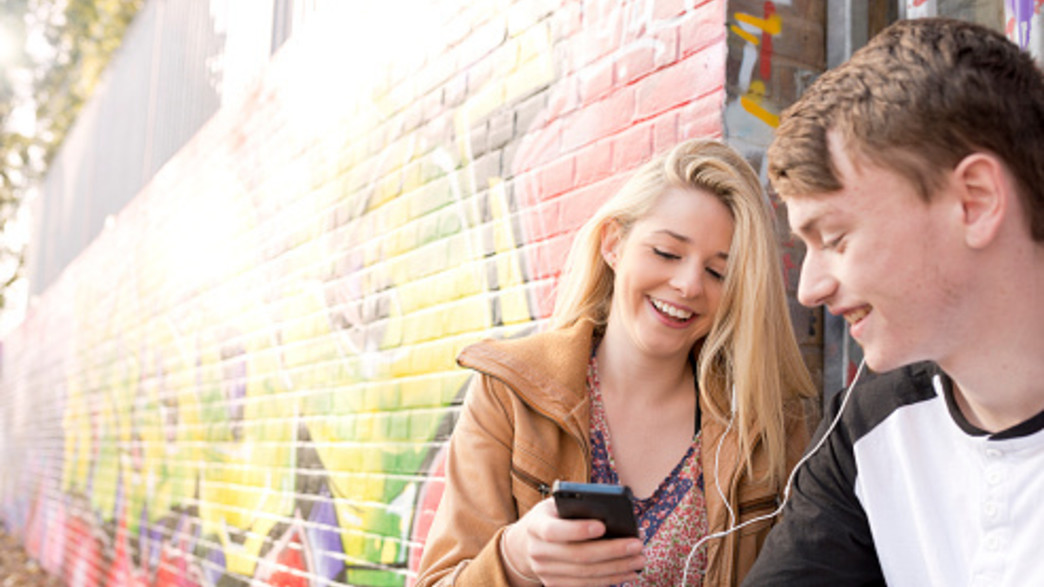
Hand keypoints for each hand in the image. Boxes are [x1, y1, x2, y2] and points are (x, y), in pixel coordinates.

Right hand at [501, 497, 644, 586]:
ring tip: (639, 559)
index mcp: (535, 526)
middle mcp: (537, 552)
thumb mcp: (557, 505)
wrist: (525, 544)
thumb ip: (576, 507)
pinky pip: (585, 585)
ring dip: (617, 568)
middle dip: (611, 551)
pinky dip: (609, 579)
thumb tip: (610, 516)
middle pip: (578, 556)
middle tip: (637, 545)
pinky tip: (627, 571)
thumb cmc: (551, 517)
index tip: (603, 526)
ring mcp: (544, 572)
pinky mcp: (554, 585)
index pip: (554, 531)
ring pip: (585, 574)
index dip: (578, 530)